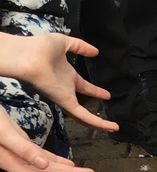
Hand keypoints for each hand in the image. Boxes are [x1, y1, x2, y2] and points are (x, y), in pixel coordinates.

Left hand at [0, 34, 117, 131]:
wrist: (28, 56)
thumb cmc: (40, 48)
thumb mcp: (65, 42)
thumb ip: (80, 46)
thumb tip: (95, 51)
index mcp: (66, 75)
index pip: (83, 86)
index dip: (95, 91)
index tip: (106, 94)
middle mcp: (66, 89)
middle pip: (83, 106)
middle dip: (95, 114)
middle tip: (108, 120)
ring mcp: (66, 97)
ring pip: (84, 116)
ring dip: (99, 124)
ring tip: (113, 129)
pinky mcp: (66, 103)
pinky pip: (84, 116)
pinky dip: (98, 122)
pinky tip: (110, 127)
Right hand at [0, 108, 99, 171]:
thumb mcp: (3, 132)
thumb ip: (21, 149)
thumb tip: (42, 165)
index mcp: (13, 161)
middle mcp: (18, 161)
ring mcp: (20, 154)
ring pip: (49, 167)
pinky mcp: (21, 145)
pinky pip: (42, 157)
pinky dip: (57, 162)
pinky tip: (70, 166)